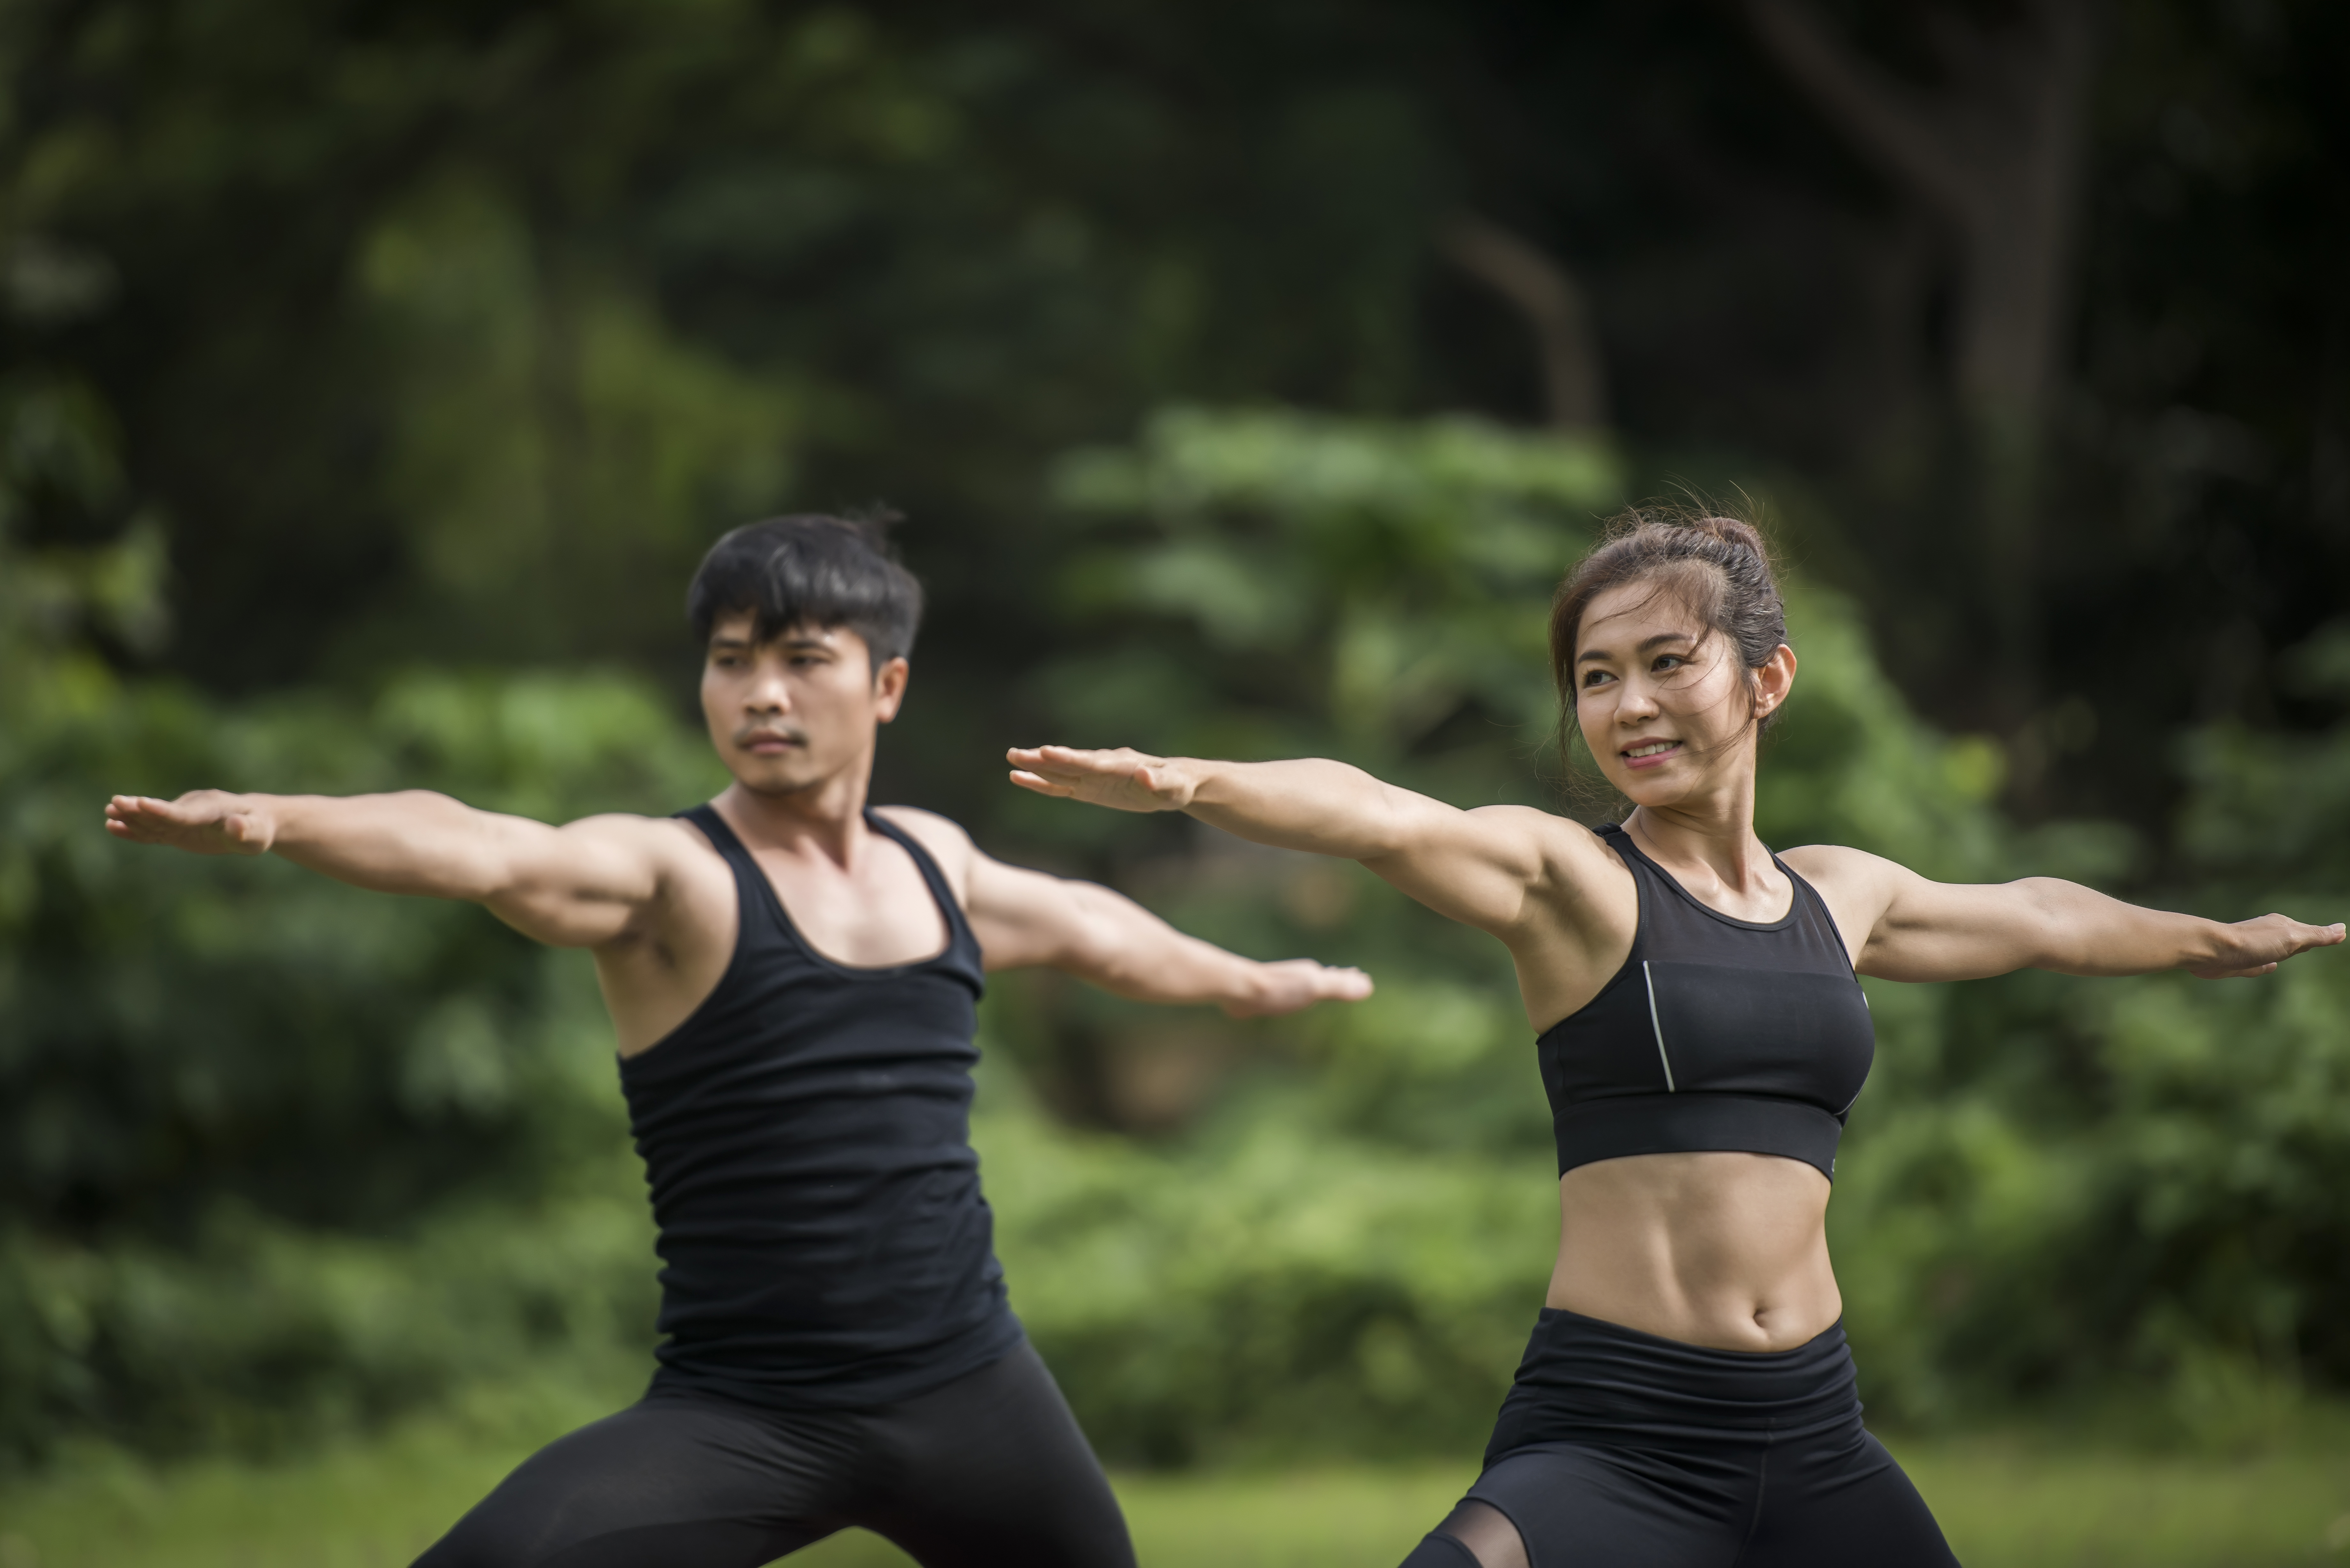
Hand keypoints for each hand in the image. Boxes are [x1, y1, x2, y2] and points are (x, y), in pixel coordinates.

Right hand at [105, 791, 278, 854]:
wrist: (253, 820)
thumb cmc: (258, 828)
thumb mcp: (258, 834)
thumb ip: (245, 830)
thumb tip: (236, 825)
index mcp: (212, 808)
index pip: (185, 813)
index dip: (163, 810)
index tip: (142, 802)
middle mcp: (192, 809)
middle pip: (163, 812)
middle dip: (140, 809)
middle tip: (115, 802)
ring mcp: (182, 818)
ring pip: (154, 819)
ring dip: (131, 816)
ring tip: (108, 812)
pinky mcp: (176, 828)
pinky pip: (153, 829)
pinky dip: (134, 829)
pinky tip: (113, 825)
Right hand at [1007, 745, 1197, 812]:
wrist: (1172, 782)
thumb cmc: (1175, 784)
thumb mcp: (1172, 786)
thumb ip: (1158, 781)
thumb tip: (1144, 776)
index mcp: (1119, 764)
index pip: (1090, 762)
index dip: (1068, 759)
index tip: (1046, 751)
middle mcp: (1100, 766)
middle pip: (1068, 763)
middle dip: (1043, 760)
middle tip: (1016, 753)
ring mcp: (1091, 776)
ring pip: (1059, 772)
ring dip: (1036, 767)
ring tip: (1011, 759)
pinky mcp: (1088, 788)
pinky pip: (1060, 787)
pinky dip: (1040, 783)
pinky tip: (1019, 778)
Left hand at [1223, 959, 1374, 1017]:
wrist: (1238, 989)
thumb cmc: (1277, 989)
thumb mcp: (1313, 987)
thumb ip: (1339, 987)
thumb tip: (1368, 986)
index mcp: (1311, 974)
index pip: (1337, 977)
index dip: (1350, 979)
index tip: (1364, 979)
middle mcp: (1297, 976)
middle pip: (1322, 977)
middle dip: (1336, 979)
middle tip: (1350, 977)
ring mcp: (1281, 984)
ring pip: (1303, 985)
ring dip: (1315, 986)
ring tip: (1320, 988)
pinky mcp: (1265, 996)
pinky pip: (1286, 995)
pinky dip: (1295, 996)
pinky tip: (1287, 1000)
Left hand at [2190, 913, 2345, 977]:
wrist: (2211, 951)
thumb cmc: (2253, 943)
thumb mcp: (2292, 938)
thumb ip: (2316, 935)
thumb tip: (2343, 928)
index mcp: (2279, 926)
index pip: (2305, 932)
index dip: (2317, 935)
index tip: (2334, 935)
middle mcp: (2265, 934)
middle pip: (2289, 940)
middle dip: (2300, 942)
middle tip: (2313, 942)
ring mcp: (2250, 948)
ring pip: (2272, 951)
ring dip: (2281, 952)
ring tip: (2289, 954)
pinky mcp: (2237, 962)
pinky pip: (2256, 964)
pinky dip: (2263, 965)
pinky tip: (2267, 965)